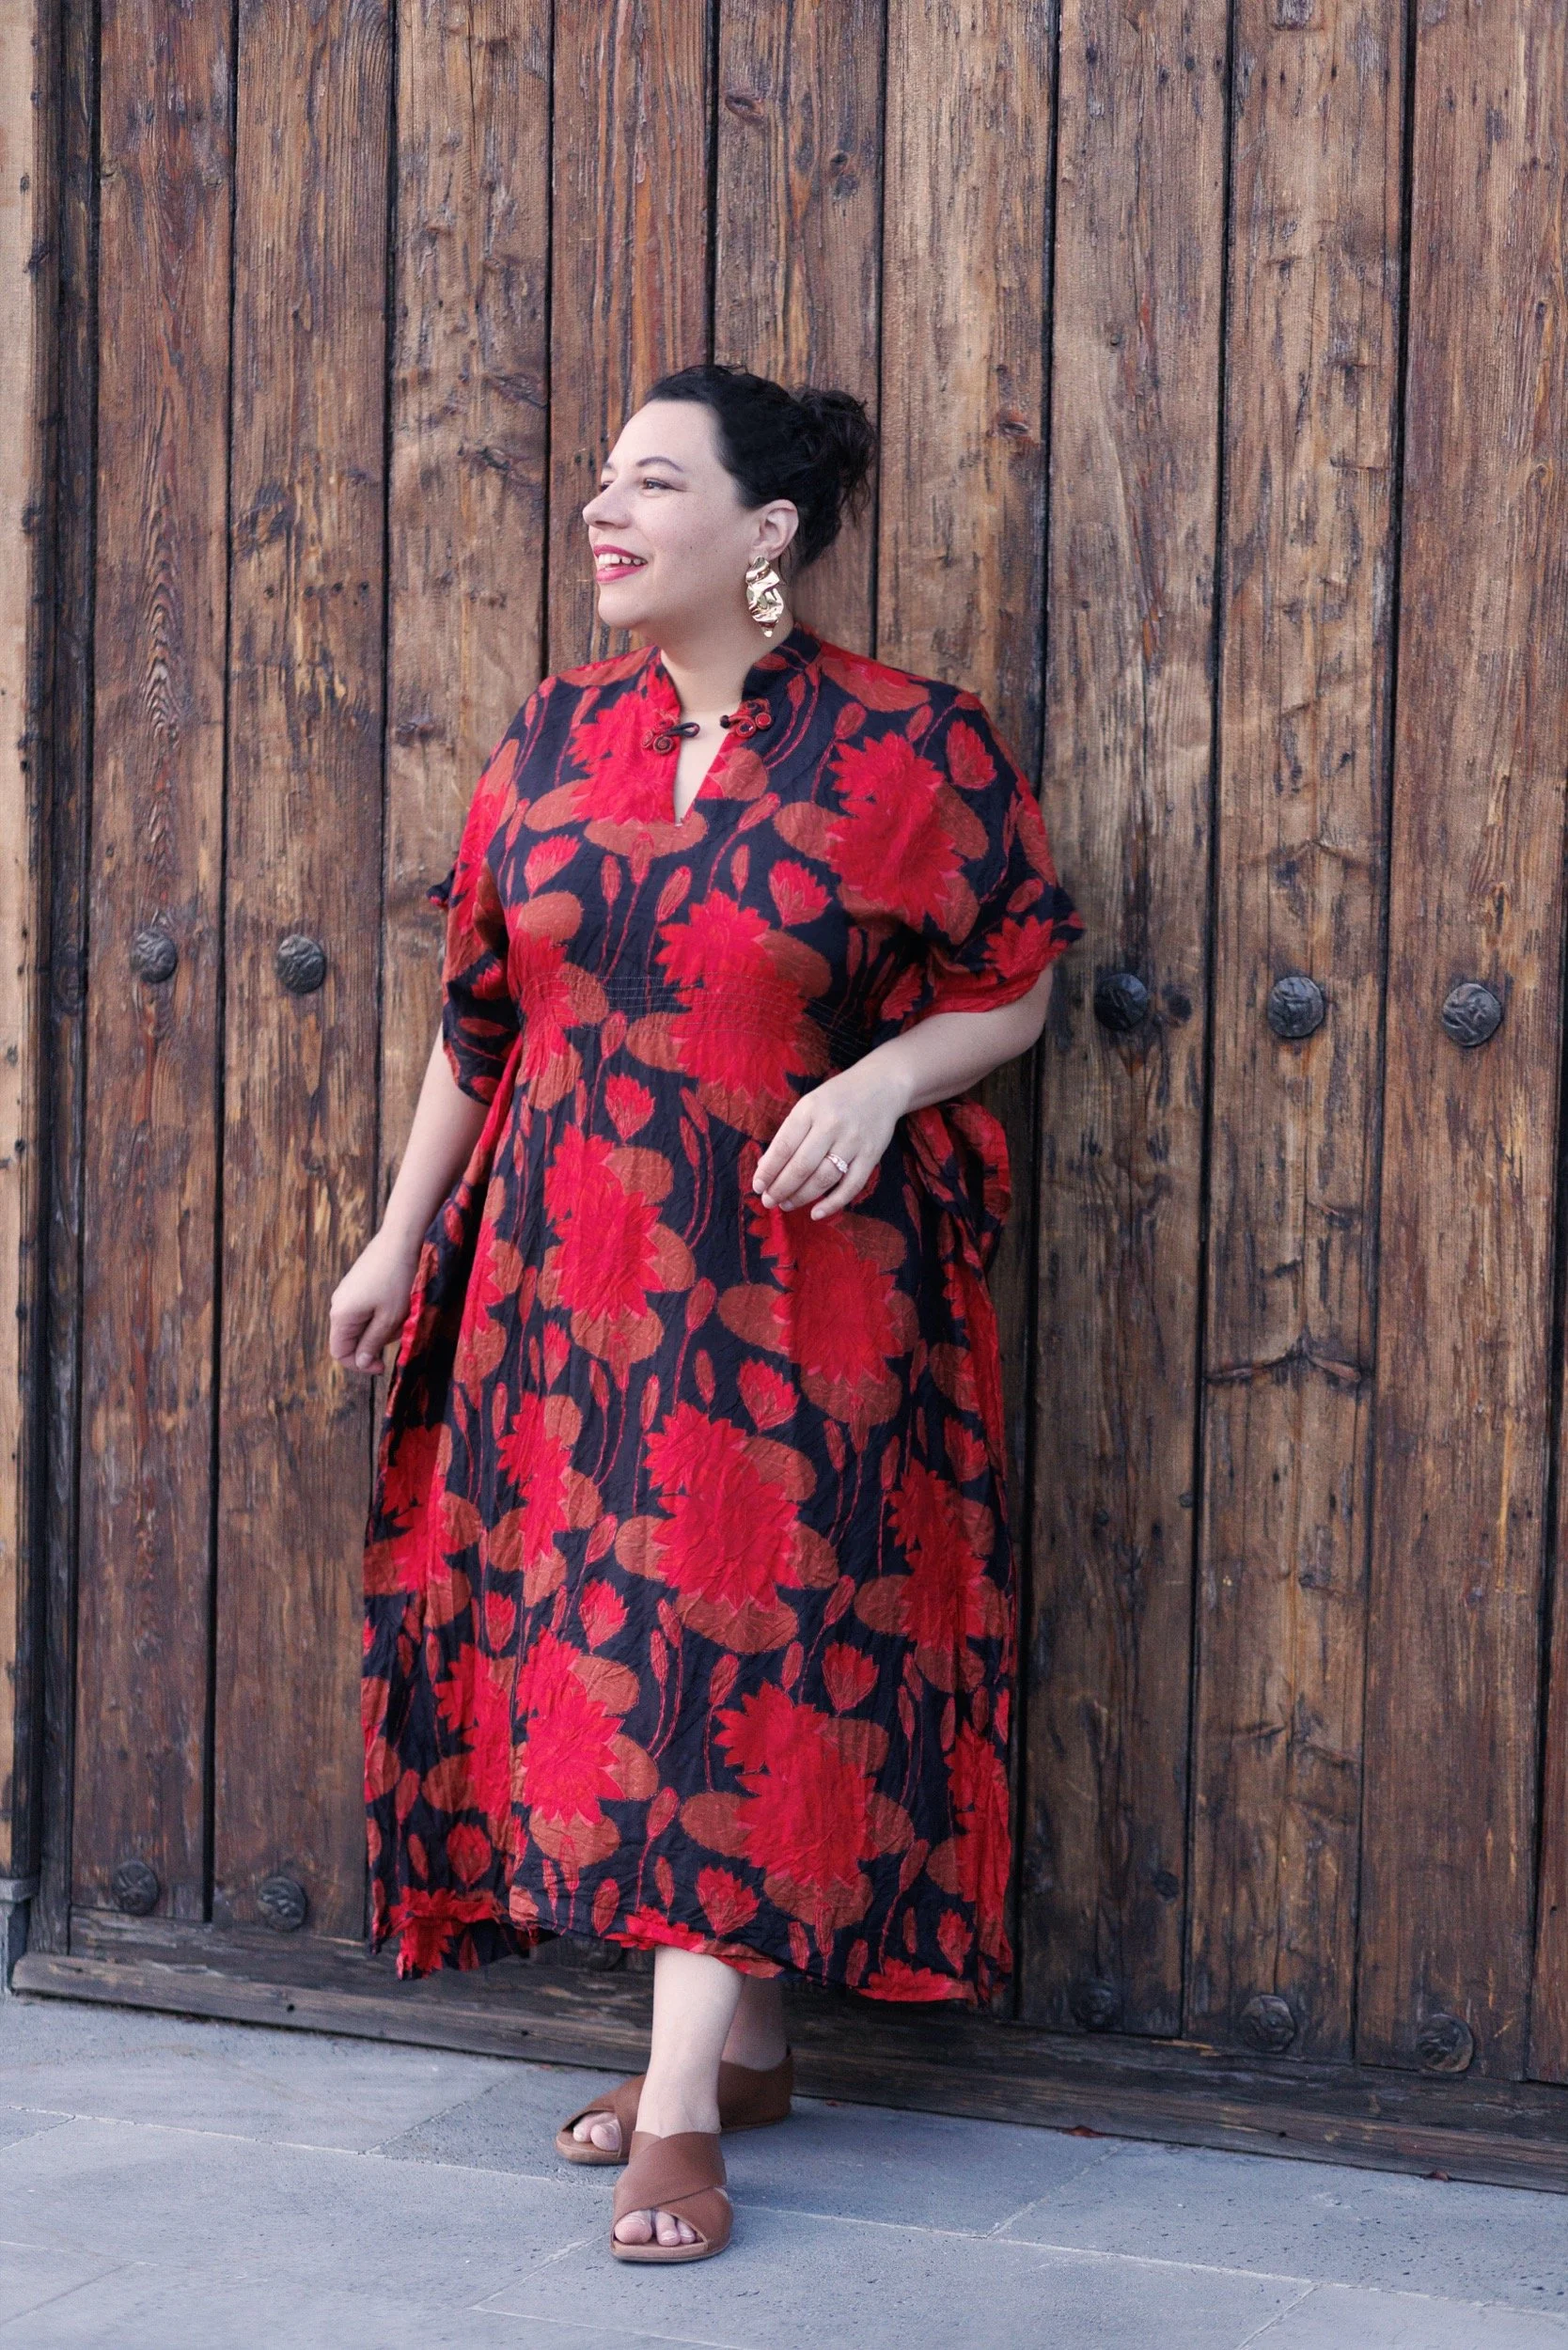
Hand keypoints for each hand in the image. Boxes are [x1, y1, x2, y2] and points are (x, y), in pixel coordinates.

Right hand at [329, 1230, 423, 1375]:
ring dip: (383, 1326)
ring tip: (402, 1312)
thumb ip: (372, 1343)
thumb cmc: (396, 1280)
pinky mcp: (358, 1285)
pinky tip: (399, 1301)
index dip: (360, 1365)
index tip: (383, 1365)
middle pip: (352, 1339)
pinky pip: (367, 1309)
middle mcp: (338, 1305)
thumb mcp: (388, 1318)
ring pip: (363, 1324)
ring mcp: (347, 1293)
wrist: (399, 1241)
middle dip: (377, 1341)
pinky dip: (383, 1313)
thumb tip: (360, 1363)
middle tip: (400, 1330)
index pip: (341, 1353)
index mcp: (341, 1316)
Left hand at [752, 1059, 906, 1220]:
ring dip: (801, 1197)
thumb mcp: (808, 1105)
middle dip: (781, 1188)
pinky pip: (851, 1186)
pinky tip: (816, 1213)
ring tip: (786, 1205)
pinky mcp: (871, 1155)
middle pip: (802, 1166)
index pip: (784, 1146)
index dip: (768, 1170)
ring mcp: (853, 1141)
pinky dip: (833, 1203)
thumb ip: (790, 1134)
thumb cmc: (837, 1098)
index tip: (757, 1186)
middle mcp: (831, 1125)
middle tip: (769, 1201)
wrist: (881, 1085)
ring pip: (824, 1178)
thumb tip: (767, 1168)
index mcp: (810, 1109)